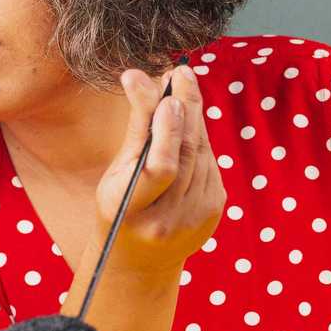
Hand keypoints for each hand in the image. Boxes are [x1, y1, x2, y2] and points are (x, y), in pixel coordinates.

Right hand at [93, 64, 227, 274]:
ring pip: (202, 155)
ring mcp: (196, 219)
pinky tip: (188, 128)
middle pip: (187, 155)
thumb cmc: (119, 206)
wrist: (140, 259)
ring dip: (195, 119)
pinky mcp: (214, 211)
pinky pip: (211, 164)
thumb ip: (135, 127)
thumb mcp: (116, 172)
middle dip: (186, 108)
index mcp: (132, 210)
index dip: (169, 131)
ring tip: (183, 92)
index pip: (161, 169)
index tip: (168, 96)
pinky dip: (200, 141)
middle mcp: (167, 220)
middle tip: (182, 72)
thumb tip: (138, 75)